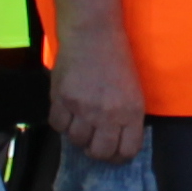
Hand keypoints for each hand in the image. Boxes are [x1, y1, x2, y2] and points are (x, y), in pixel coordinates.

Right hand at [49, 44, 147, 169]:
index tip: (114, 150)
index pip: (126, 151)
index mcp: (131, 112)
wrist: (92, 35)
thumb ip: (126, 116)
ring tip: (80, 125)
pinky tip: (67, 114)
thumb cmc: (117, 59)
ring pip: (77, 140)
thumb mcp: (134, 90)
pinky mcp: (62, 99)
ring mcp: (83, 108)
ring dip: (79, 136)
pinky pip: (58, 126)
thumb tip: (117, 139)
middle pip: (99, 152)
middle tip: (94, 142)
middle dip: (97, 151)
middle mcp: (108, 115)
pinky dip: (62, 124)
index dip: (120, 155)